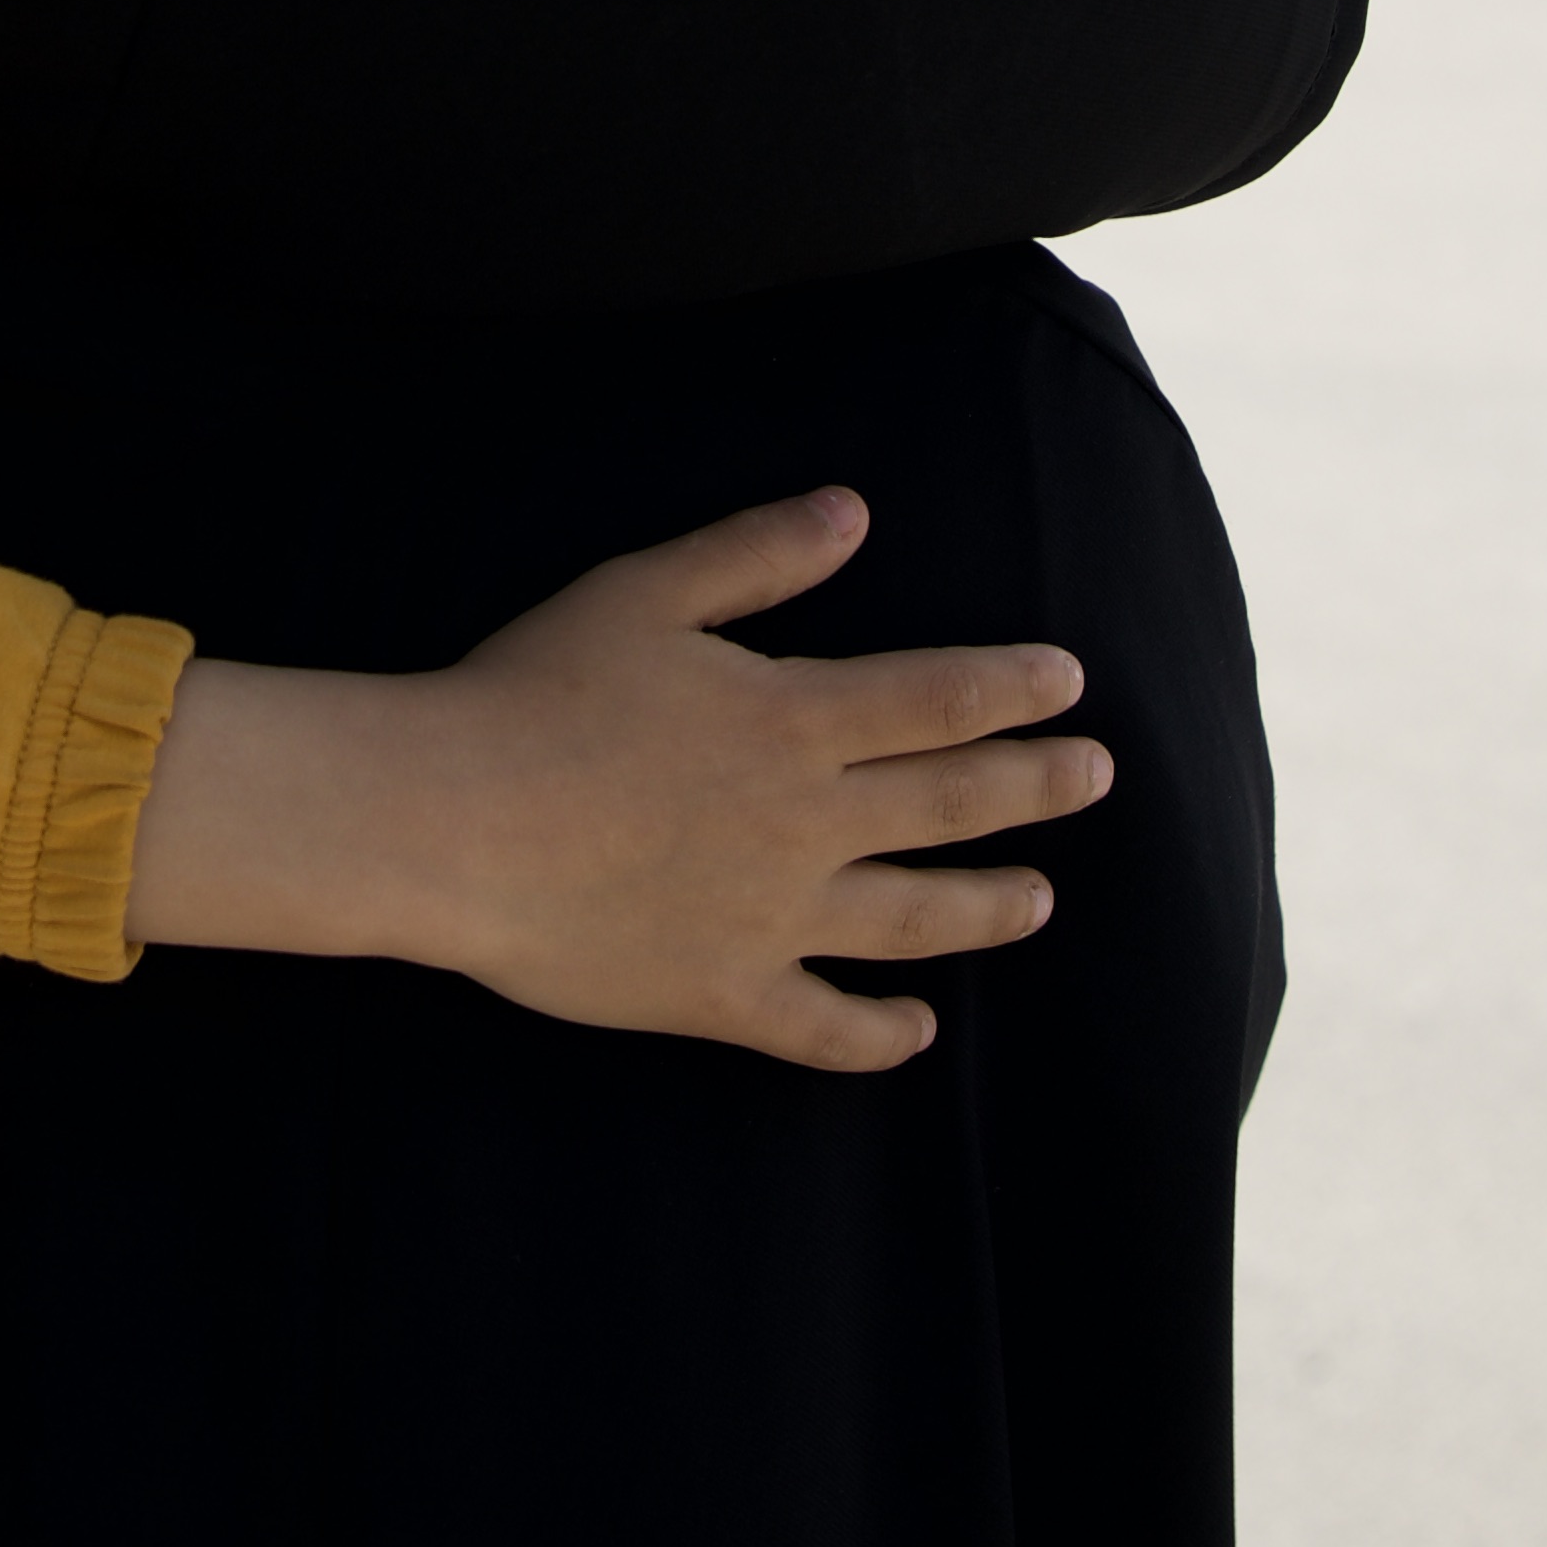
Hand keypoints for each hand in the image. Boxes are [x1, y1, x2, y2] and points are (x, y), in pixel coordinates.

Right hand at [123, 488, 1107, 1073]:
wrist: (451, 819)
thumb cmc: (535, 689)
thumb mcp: (646, 590)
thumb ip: (758, 554)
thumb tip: (855, 511)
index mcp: (793, 719)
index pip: (937, 701)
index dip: (1011, 690)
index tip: (1071, 685)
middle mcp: (804, 824)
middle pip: (949, 806)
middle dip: (1033, 788)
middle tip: (1096, 777)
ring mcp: (769, 917)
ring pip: (910, 920)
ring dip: (984, 909)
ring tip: (1039, 902)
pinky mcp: (720, 993)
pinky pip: (820, 1027)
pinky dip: (877, 1035)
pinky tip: (918, 1033)